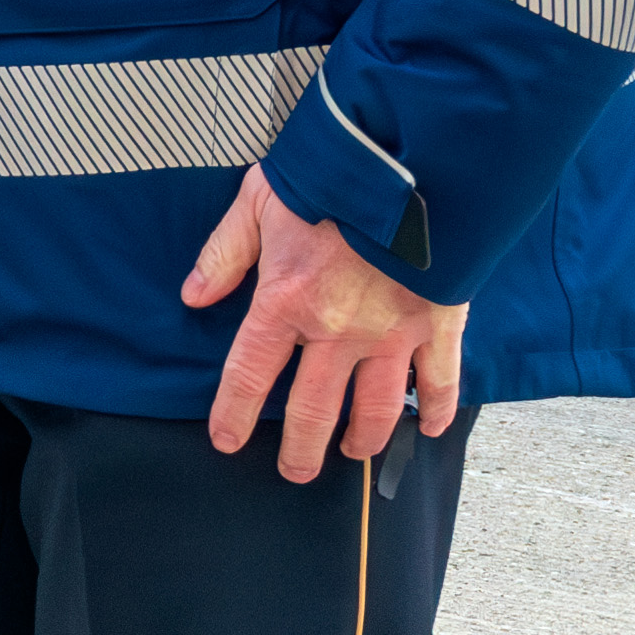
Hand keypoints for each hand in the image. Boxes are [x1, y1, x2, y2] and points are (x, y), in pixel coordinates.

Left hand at [183, 164, 467, 480]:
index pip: (248, 374)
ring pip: (375, 408)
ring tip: (353, 456)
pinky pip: (440, 383)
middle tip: (294, 471)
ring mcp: (392, 334)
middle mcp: (337, 330)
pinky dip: (437, 411)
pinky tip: (427, 430)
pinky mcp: (438, 325)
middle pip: (312, 409)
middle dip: (300, 448)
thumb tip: (193, 294)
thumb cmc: (332, 178)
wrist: (411, 164)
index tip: (226, 440)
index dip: (233, 413)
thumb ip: (224, 253)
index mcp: (286, 301)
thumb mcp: (258, 202)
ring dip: (363, 439)